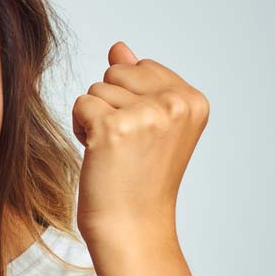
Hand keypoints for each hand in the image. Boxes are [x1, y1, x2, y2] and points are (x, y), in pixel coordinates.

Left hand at [71, 41, 208, 247]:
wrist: (132, 228)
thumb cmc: (138, 180)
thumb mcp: (149, 123)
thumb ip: (138, 81)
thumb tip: (119, 47)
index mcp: (194, 100)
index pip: (142, 67)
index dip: (130, 99)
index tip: (142, 136)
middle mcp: (176, 104)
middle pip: (116, 73)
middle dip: (110, 104)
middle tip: (125, 145)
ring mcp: (147, 115)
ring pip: (96, 88)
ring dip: (94, 119)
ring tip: (113, 153)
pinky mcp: (113, 128)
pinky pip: (81, 105)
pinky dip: (81, 129)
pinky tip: (98, 155)